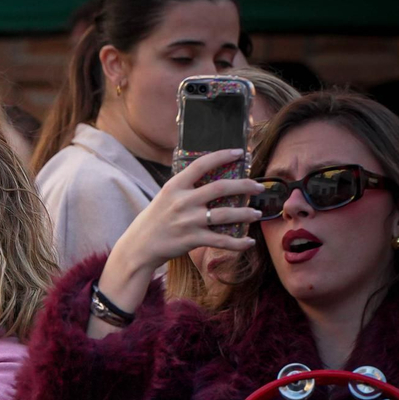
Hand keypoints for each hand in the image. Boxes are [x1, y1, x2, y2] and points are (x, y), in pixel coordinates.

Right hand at [96, 150, 264, 321]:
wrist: (139, 246)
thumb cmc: (154, 220)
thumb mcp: (165, 197)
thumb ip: (185, 188)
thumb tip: (211, 178)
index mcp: (175, 186)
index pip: (201, 164)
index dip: (222, 156)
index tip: (240, 153)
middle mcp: (182, 201)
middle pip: (221, 187)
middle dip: (245, 185)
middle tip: (259, 186)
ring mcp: (188, 221)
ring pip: (226, 214)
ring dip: (246, 213)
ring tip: (257, 213)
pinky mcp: (192, 239)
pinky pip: (221, 240)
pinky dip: (238, 243)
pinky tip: (249, 242)